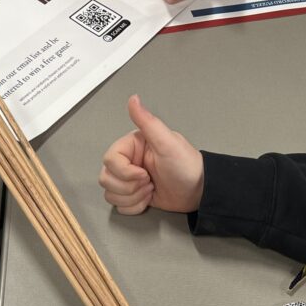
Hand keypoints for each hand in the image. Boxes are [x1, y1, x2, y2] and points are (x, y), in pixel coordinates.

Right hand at [99, 95, 203, 214]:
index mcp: (131, 147)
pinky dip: (134, 207)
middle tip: (150, 182)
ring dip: (132, 197)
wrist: (198, 191)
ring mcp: (129, 180)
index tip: (145, 174)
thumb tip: (133, 98)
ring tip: (151, 190)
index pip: (109, 161)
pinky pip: (119, 206)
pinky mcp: (133, 196)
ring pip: (110, 194)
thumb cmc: (185, 165)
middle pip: (106, 179)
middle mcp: (127, 162)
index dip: (125, 172)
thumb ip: (147, 121)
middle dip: (129, 187)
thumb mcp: (167, 142)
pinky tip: (149, 199)